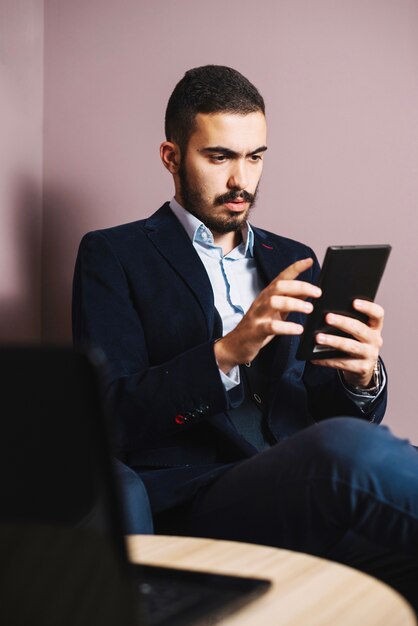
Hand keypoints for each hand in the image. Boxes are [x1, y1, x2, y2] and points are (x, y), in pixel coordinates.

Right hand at [214, 257, 320, 372]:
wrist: (236, 346)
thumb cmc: (258, 327)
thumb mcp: (277, 312)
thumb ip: (291, 301)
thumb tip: (308, 291)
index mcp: (268, 295)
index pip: (282, 277)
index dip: (295, 268)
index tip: (309, 261)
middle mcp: (262, 301)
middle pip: (279, 286)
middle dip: (300, 286)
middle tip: (318, 292)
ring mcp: (258, 315)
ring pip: (274, 302)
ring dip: (294, 303)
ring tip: (309, 309)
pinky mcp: (256, 331)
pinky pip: (271, 326)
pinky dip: (286, 327)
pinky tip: (298, 329)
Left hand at [311, 299, 383, 388]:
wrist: (361, 368)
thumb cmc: (354, 342)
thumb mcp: (355, 332)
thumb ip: (347, 321)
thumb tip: (325, 313)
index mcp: (375, 327)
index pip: (378, 314)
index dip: (367, 307)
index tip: (354, 302)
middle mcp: (375, 340)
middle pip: (360, 329)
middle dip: (343, 322)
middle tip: (327, 317)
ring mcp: (370, 355)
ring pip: (351, 346)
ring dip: (333, 341)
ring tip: (318, 337)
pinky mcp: (362, 368)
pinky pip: (342, 363)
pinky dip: (326, 360)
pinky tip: (314, 357)